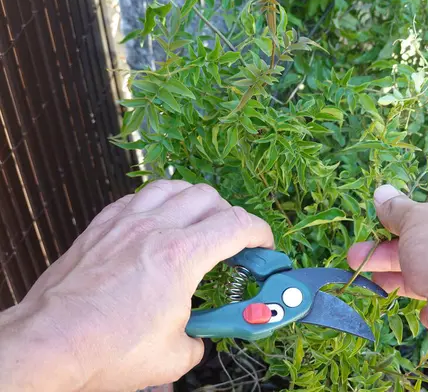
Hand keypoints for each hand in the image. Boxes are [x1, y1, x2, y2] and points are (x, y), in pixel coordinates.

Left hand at [1, 181, 272, 390]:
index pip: (237, 225)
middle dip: (230, 215)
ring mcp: (125, 221)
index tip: (263, 245)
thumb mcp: (172, 357)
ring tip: (197, 222)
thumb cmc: (108, 349)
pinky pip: (139, 195)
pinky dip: (159, 202)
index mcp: (181, 255)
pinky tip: (157, 220)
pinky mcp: (101, 225)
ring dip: (195, 200)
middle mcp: (155, 228)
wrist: (49, 344)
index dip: (260, 232)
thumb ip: (198, 340)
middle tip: (230, 240)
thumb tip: (197, 337)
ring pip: (173, 185)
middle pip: (209, 197)